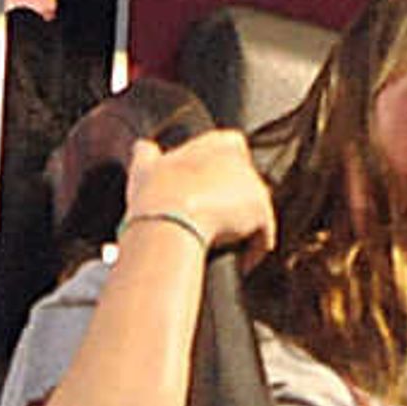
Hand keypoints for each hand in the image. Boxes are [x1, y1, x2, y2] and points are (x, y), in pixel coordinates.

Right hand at [120, 127, 273, 259]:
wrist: (168, 220)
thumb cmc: (155, 193)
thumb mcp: (144, 166)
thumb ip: (146, 153)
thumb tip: (143, 148)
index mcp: (218, 143)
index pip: (233, 149)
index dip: (222, 172)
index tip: (208, 190)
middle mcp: (243, 161)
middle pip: (245, 184)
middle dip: (233, 202)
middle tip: (213, 221)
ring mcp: (255, 187)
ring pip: (254, 212)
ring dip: (243, 228)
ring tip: (224, 244)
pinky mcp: (262, 214)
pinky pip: (263, 237)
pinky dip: (253, 251)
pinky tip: (239, 262)